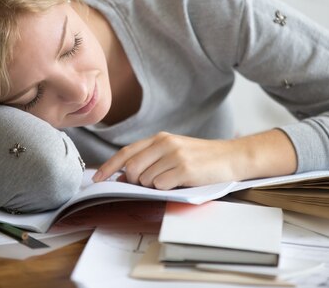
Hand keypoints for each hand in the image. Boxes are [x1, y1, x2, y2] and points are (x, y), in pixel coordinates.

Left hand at [93, 132, 240, 189]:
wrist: (232, 157)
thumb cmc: (203, 159)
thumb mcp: (175, 151)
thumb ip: (151, 159)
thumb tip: (125, 176)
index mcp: (160, 138)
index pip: (126, 152)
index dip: (109, 166)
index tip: (96, 178)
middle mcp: (165, 143)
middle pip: (131, 168)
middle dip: (135, 181)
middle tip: (150, 184)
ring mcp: (174, 155)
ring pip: (145, 179)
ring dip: (153, 186)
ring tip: (172, 180)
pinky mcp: (184, 169)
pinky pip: (160, 186)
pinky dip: (166, 189)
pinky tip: (179, 183)